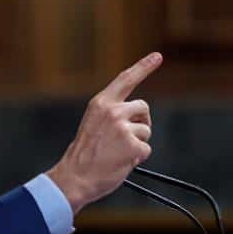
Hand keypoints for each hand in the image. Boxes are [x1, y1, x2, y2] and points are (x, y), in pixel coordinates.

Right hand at [47, 52, 161, 214]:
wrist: (74, 177)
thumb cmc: (84, 154)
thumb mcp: (93, 123)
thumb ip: (112, 114)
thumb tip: (137, 116)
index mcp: (101, 103)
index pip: (126, 79)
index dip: (143, 66)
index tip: (158, 56)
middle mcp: (113, 111)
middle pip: (143, 108)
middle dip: (141, 122)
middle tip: (126, 139)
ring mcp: (123, 128)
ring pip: (146, 130)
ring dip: (137, 143)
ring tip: (118, 152)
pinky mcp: (133, 145)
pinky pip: (146, 149)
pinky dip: (137, 158)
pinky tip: (121, 162)